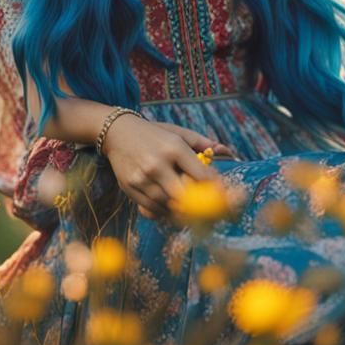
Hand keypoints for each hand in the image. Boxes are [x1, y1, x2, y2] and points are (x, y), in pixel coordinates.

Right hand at [101, 116, 229, 220]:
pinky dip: (162, 212)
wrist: (117, 132)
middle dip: (197, 206)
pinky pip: (151, 209)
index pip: (202, 175)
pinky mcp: (129, 187)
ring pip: (167, 206)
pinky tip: (167, 205)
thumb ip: (203, 143)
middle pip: (185, 197)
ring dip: (179, 211)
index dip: (216, 190)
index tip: (223, 197)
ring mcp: (142, 178)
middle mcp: (158, 164)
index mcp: (174, 148)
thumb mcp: (179, 133)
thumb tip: (227, 151)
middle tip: (204, 210)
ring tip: (184, 206)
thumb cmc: (154, 134)